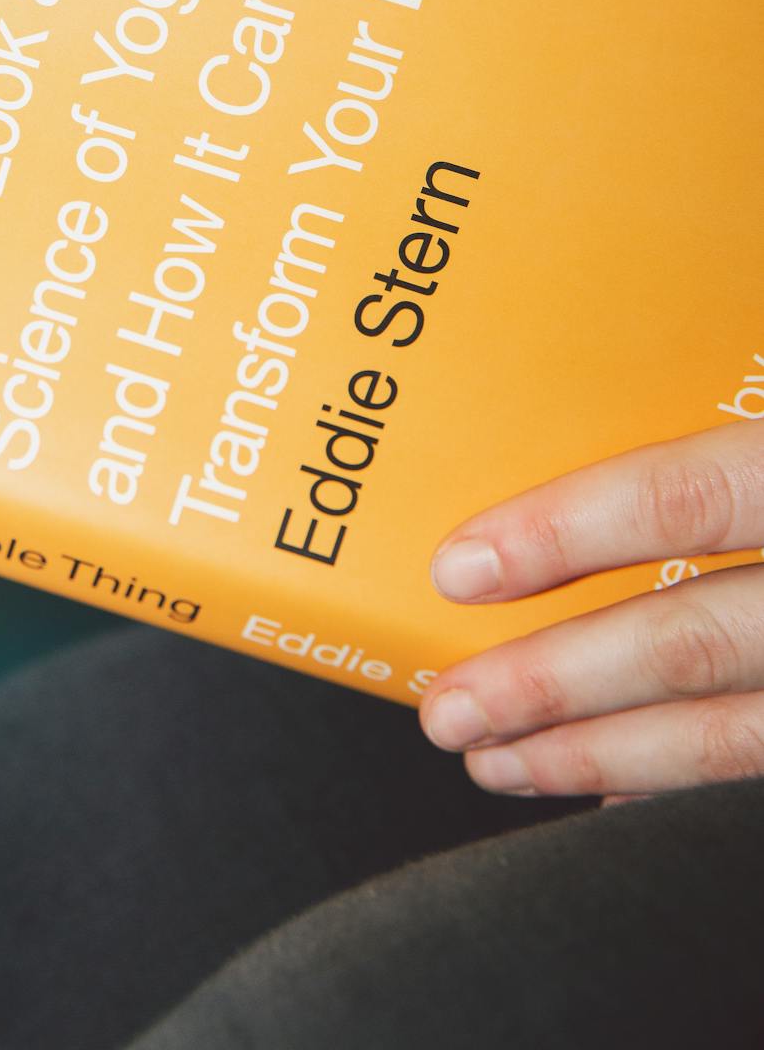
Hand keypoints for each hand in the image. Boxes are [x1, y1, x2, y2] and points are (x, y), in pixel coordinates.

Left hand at [418, 418, 763, 799]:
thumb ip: (703, 416)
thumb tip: (576, 399)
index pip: (682, 500)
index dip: (565, 534)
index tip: (461, 569)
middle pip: (688, 641)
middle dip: (551, 681)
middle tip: (451, 706)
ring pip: (729, 733)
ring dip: (600, 752)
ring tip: (499, 761)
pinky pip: (763, 766)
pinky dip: (679, 778)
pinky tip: (610, 784)